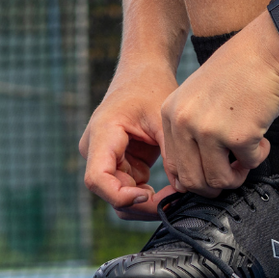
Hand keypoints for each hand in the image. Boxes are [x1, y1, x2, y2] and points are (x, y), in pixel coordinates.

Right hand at [80, 63, 179, 218]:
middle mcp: (96, 151)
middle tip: (176, 201)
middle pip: (110, 193)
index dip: (120, 195)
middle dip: (141, 204)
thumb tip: (182, 190)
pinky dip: (150, 196)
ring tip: (177, 195)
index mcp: (101, 135)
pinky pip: (130, 190)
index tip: (150, 194)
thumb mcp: (164, 117)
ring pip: (120, 197)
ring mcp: (106, 160)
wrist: (144, 73)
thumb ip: (171, 153)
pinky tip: (174, 189)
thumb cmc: (151, 88)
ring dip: (146, 203)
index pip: (97, 179)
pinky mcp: (120, 164)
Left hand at [160, 14, 278, 195]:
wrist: (267, 49)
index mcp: (170, 113)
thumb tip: (196, 176)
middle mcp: (184, 123)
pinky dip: (260, 156)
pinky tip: (263, 137)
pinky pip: (249, 164)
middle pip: (192, 181)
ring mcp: (209, 130)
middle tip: (234, 172)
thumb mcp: (199, 97)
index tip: (214, 171)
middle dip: (216, 184)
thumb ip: (190, 130)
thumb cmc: (239, 72)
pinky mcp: (238, 134)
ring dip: (238, 174)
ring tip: (249, 154)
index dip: (196, 177)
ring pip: (218, 180)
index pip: (173, 167)